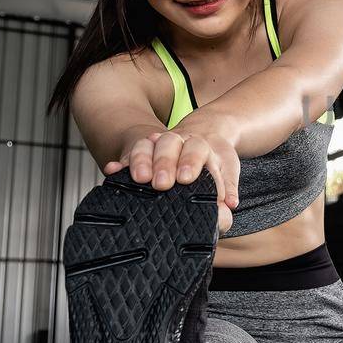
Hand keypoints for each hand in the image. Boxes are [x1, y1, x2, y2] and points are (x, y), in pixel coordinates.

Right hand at [103, 117, 240, 232]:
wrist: (199, 137)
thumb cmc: (212, 162)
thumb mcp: (225, 172)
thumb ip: (227, 188)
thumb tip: (230, 204)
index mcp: (201, 146)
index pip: (196, 149)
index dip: (190, 162)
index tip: (187, 178)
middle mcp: (178, 142)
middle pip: (169, 144)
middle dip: (165, 163)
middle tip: (162, 183)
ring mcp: (157, 146)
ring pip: (147, 145)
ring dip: (141, 160)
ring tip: (140, 178)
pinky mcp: (140, 154)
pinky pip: (127, 156)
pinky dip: (119, 164)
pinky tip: (113, 170)